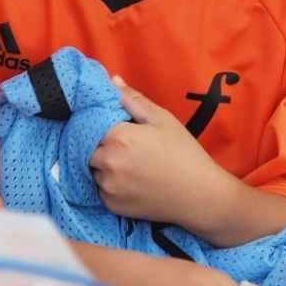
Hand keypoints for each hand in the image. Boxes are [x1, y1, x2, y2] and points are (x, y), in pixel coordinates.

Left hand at [90, 77, 224, 229]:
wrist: (199, 195)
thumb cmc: (184, 153)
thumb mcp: (162, 120)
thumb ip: (134, 99)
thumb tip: (113, 81)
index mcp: (119, 137)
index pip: (90, 123)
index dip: (98, 123)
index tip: (111, 126)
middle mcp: (108, 162)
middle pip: (86, 147)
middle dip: (99, 144)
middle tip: (121, 146)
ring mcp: (108, 186)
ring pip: (91, 169)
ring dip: (101, 164)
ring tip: (126, 164)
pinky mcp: (111, 205)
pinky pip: (99, 189)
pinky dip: (108, 184)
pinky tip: (129, 181)